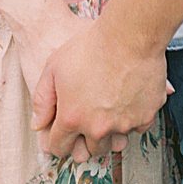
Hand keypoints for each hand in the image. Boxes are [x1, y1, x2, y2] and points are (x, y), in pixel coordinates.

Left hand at [18, 9, 128, 161]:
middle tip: (90, 117)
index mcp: (72, 118)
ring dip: (112, 130)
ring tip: (111, 107)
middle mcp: (98, 128)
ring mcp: (123, 124)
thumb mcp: (54, 66)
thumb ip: (43, 99)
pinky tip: (130, 98)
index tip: (65, 133)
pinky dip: (134, 117)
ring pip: (116, 140)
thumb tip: (37, 124)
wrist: (129, 34)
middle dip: (87, 137)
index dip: (59, 140)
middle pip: (91, 149)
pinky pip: (138, 126)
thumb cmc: (91, 45)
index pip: (60, 147)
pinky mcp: (145, 116)